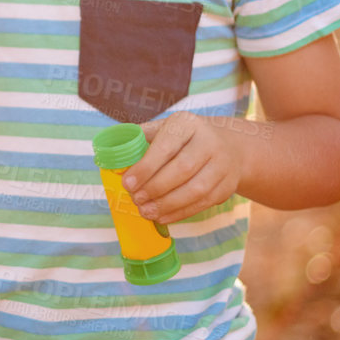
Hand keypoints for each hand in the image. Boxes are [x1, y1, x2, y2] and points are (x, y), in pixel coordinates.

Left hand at [120, 111, 245, 226]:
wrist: (229, 147)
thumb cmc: (184, 139)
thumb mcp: (165, 129)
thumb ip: (140, 140)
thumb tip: (111, 157)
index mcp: (187, 124)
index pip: (166, 146)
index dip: (146, 167)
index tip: (127, 184)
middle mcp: (209, 141)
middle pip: (182, 169)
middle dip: (155, 188)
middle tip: (136, 199)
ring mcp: (222, 164)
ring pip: (195, 190)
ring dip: (167, 204)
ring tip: (145, 211)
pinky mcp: (227, 185)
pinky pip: (203, 203)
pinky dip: (180, 213)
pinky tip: (161, 216)